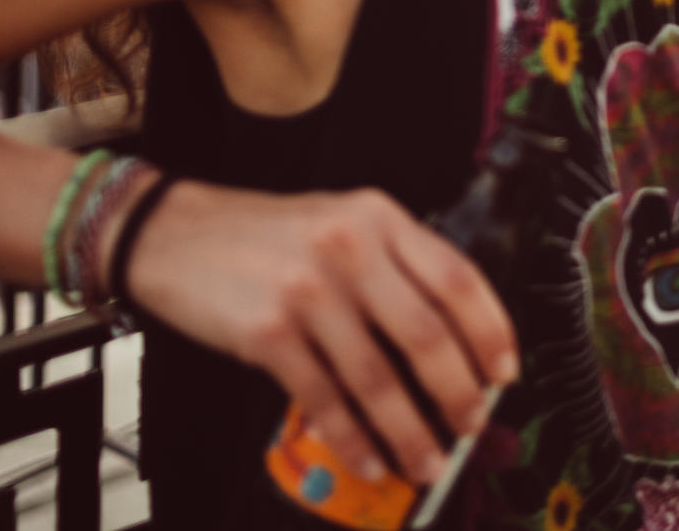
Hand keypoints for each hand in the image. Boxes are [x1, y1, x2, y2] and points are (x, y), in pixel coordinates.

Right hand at [124, 180, 517, 487]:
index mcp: (381, 218)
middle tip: (472, 424)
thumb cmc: (268, 236)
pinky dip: (353, 437)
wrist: (173, 234)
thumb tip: (452, 337)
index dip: (490, 330)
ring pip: (378, 377)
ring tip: (429, 460)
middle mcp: (351, 249)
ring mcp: (308, 291)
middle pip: (427, 333)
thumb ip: (395, 262)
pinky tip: (370, 459)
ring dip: (409, 430)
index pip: (458, 277)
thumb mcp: (343, 222)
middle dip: (458, 390)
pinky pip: (323, 398)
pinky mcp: (266, 333)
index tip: (505, 371)